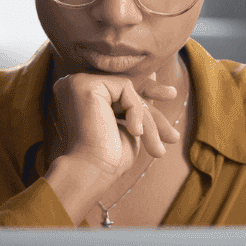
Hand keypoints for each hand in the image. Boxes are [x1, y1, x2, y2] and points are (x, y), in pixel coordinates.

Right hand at [51, 70, 180, 182]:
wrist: (93, 171)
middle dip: (151, 112)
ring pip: (128, 89)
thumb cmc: (109, 156)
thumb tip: (153, 74)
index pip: (119, 89)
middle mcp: (74, 83)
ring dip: (146, 118)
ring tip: (156, 147)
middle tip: (172, 135)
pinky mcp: (85, 84)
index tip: (169, 100)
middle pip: (125, 89)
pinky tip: (136, 132)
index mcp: (79, 93)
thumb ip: (135, 99)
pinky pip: (125, 87)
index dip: (145, 99)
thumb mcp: (129, 122)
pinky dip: (136, 110)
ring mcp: (77, 81)